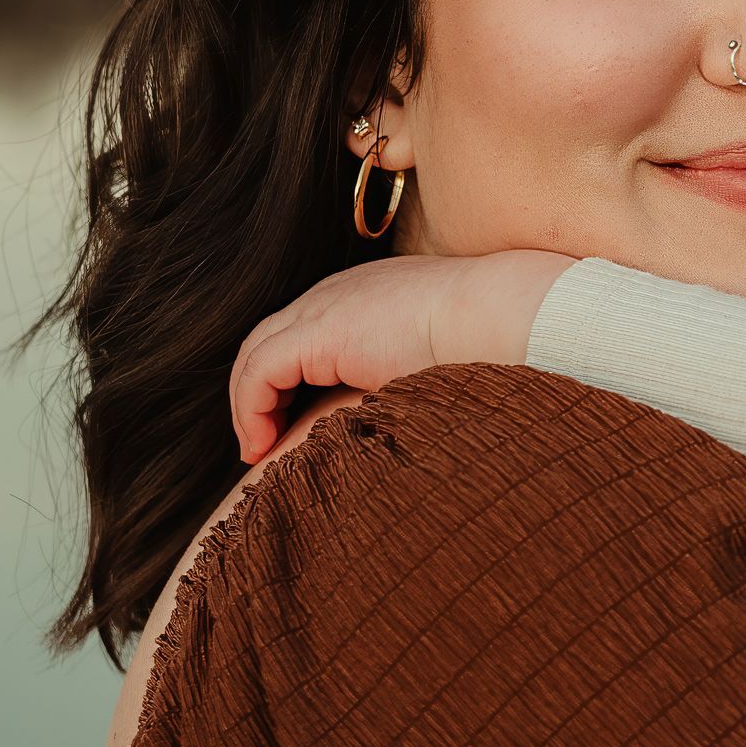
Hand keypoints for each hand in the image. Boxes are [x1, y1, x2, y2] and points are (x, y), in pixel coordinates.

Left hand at [229, 250, 570, 462]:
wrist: (496, 312)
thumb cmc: (483, 344)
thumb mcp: (428, 359)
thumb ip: (396, 378)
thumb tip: (392, 421)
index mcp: (362, 300)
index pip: (300, 336)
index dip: (282, 383)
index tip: (284, 429)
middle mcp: (334, 296)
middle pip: (268, 342)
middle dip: (256, 395)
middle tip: (259, 442)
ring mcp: (322, 307)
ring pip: (256, 355)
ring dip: (249, 407)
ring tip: (258, 449)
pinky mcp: (318, 331)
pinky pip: (260, 371)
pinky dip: (251, 408)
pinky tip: (261, 444)